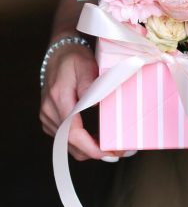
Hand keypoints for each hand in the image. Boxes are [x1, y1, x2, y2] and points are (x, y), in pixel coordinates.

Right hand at [39, 43, 120, 160]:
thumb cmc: (74, 58)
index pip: (72, 133)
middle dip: (96, 153)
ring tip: (114, 148)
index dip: (92, 148)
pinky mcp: (52, 120)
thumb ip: (90, 84)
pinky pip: (66, 139)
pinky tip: (100, 140)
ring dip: (90, 150)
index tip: (109, 153)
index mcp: (59, 99)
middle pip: (70, 145)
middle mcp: (50, 112)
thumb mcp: (85, 65)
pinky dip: (83, 143)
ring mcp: (48, 118)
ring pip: (68, 145)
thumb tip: (97, 104)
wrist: (58, 53)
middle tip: (120, 151)